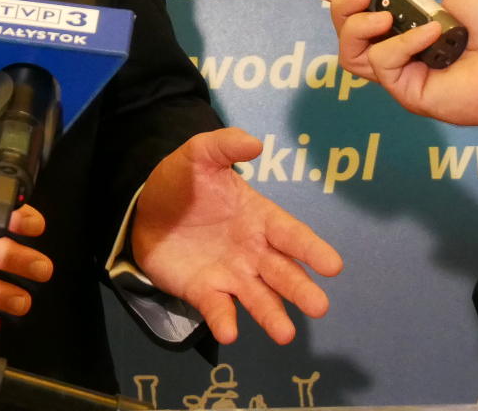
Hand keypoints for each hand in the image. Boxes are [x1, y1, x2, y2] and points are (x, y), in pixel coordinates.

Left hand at [130, 128, 344, 344]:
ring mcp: (230, 274)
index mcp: (259, 218)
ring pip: (258, 297)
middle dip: (300, 289)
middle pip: (282, 272)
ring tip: (285, 334)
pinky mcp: (205, 292)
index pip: (291, 234)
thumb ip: (225, 146)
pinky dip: (225, 320)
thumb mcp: (199, 156)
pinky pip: (218, 308)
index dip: (311, 249)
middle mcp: (253, 251)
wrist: (144, 211)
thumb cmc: (182, 183)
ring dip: (272, 315)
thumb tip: (255, 144)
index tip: (334, 266)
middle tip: (320, 307)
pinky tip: (229, 332)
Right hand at [294, 0, 477, 132]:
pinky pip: (382, 64)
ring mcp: (400, 70)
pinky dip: (401, 44)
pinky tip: (428, 35)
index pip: (359, 6)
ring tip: (379, 13)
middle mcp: (397, 45)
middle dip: (339, 4)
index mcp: (407, 19)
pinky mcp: (405, 91)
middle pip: (345, 28)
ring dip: (356, 25)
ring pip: (350, 51)